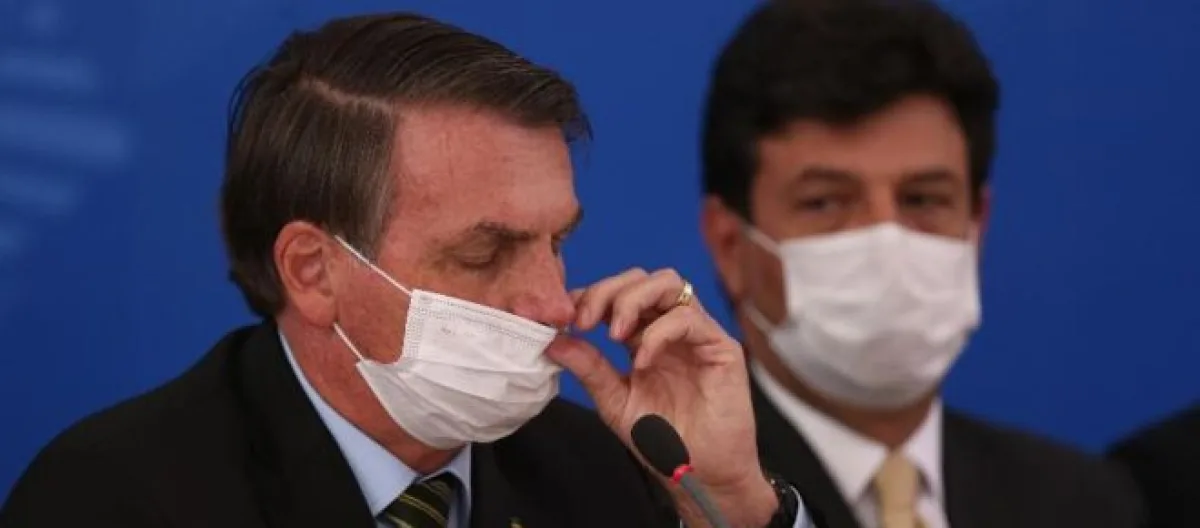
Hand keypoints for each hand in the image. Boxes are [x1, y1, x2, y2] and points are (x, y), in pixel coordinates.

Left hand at [546, 268, 777, 527]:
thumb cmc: (665, 441)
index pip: (619, 293)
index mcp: (645, 337)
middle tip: (584, 320)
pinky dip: (658, 332)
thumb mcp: (615, 402)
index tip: (565, 318)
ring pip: (668, 283)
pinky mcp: (721, 347)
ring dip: (632, 300)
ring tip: (612, 333)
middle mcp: (671, 329)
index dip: (591, 295)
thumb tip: (554, 340)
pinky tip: (641, 361)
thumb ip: (589, 368)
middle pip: (641, 278)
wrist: (702, 475)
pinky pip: (688, 318)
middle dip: (607, 291)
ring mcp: (697, 334)